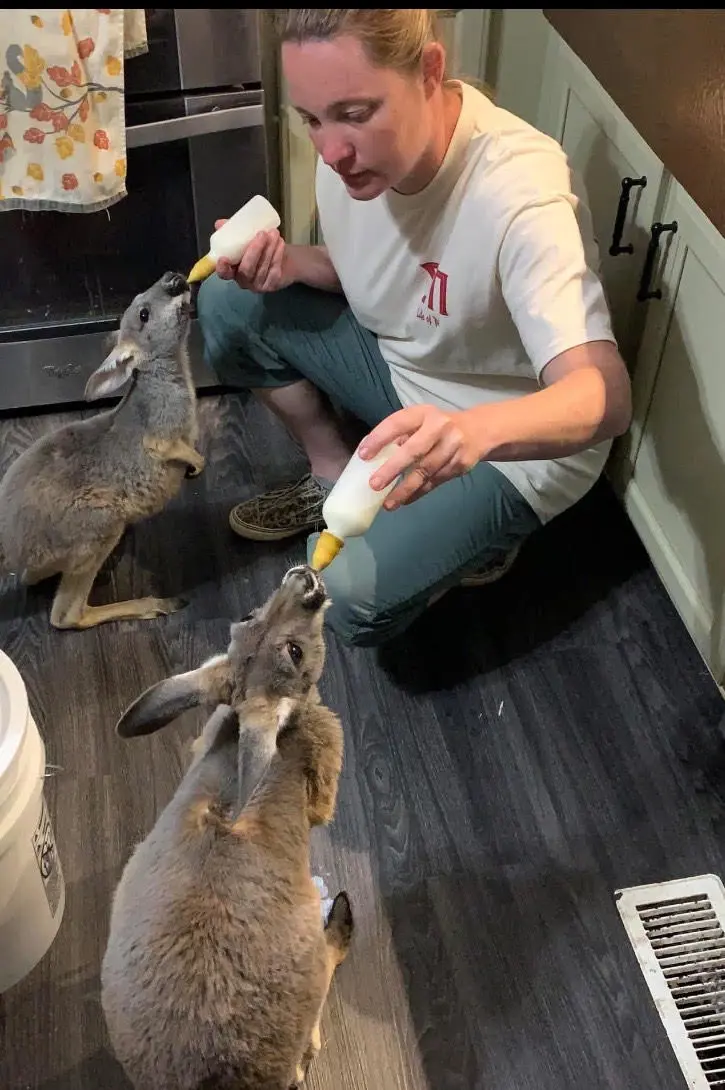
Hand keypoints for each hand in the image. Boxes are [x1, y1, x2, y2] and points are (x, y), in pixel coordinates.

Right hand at [214, 221, 294, 292]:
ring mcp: (258, 285)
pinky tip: (280, 243)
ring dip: (268, 249)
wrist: (285, 260)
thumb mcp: (247, 238)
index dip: (222, 268)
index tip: (223, 258)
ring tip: (274, 233)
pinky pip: (274, 270)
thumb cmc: (260, 248)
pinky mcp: (272, 285)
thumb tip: (219, 223)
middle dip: (254, 250)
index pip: (224, 274)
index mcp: (232, 270)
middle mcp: (243, 281)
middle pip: (246, 269)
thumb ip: (232, 231)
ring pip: (261, 268)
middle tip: (262, 234)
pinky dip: (277, 255)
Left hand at [359, 405, 482, 507]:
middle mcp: (439, 427)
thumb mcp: (421, 421)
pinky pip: (435, 481)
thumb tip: (371, 457)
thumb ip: (401, 435)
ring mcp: (452, 447)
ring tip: (388, 503)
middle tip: (374, 484)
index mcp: (423, 413)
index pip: (398, 423)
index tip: (363, 455)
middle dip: (393, 468)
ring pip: (425, 471)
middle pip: (414, 450)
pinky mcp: (460, 464)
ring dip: (405, 489)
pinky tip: (405, 501)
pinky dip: (418, 492)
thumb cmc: (439, 426)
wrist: (479, 431)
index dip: (380, 438)